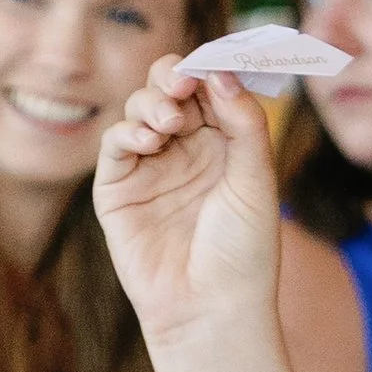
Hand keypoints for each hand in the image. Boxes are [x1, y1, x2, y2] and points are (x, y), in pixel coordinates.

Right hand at [93, 57, 280, 348]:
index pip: (210, 88)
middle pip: (170, 88)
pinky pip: (115, 143)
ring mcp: (151, 167)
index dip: (208, 69)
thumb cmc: (244, 251)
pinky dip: (128, 131)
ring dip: (152, 103)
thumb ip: (243, 122)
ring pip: (140, 108)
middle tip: (183, 83)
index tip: (211, 63)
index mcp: (225, 144)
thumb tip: (221, 71)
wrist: (212, 308)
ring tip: (169, 124)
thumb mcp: (255, 179)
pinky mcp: (118, 188)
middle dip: (174, 76)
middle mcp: (187, 150)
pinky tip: (149, 139)